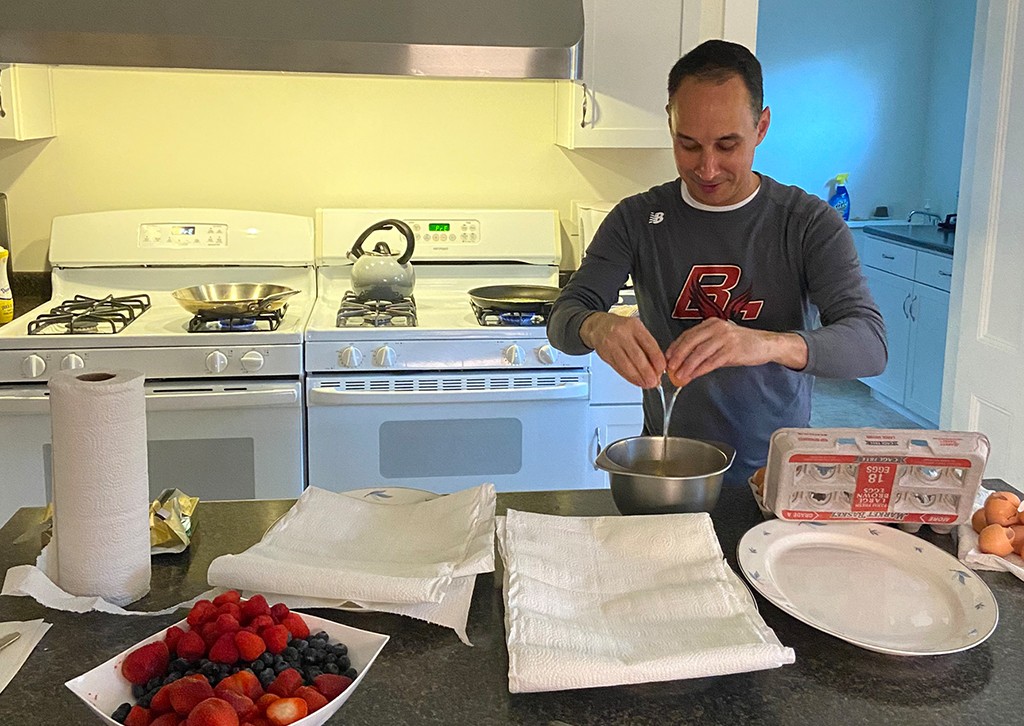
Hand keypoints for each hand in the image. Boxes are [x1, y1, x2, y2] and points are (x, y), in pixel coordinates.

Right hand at [580, 312, 664, 388]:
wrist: (598, 327)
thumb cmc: (621, 328)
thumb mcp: (636, 329)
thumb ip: (647, 345)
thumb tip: (657, 366)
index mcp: (634, 326)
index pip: (648, 344)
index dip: (657, 359)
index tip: (662, 368)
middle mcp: (622, 334)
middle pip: (637, 356)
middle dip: (647, 372)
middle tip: (654, 381)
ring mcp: (612, 345)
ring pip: (626, 365)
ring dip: (638, 378)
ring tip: (646, 384)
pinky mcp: (605, 355)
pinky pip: (619, 369)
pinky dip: (629, 377)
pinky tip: (636, 381)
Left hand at [664, 318, 807, 387]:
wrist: (765, 344)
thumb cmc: (741, 344)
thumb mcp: (720, 341)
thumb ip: (703, 347)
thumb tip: (683, 361)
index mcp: (711, 323)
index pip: (687, 335)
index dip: (675, 347)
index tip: (667, 358)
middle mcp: (717, 327)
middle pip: (691, 342)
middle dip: (678, 356)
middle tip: (669, 368)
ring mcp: (725, 338)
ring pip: (700, 353)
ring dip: (687, 366)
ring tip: (679, 376)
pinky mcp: (732, 350)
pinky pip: (712, 361)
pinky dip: (700, 370)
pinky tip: (693, 376)